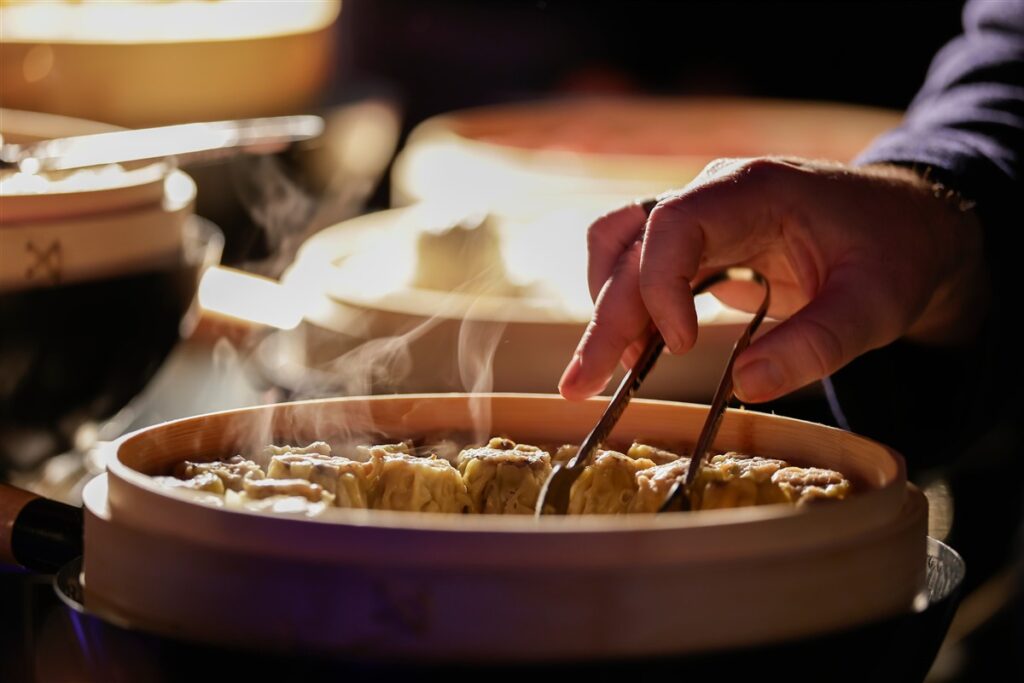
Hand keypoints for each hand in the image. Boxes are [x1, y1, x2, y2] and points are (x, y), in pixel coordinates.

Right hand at [558, 157, 988, 402]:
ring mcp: (701, 217)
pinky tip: (634, 355)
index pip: (674, 223)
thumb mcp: (875, 306)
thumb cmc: (897, 255)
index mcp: (753, 190)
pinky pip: (641, 266)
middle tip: (581, 386)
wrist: (910, 227)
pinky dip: (629, 310)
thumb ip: (816, 344)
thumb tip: (742, 385)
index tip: (684, 347)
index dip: (662, 285)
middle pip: (632, 246)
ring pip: (621, 250)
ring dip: (607, 310)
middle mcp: (713, 195)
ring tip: (604, 374)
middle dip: (606, 319)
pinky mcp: (700, 245)